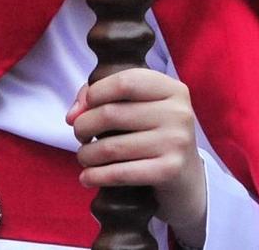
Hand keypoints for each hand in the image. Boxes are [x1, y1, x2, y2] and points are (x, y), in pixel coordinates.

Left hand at [67, 69, 206, 244]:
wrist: (185, 177)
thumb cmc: (152, 135)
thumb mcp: (140, 108)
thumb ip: (103, 97)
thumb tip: (73, 114)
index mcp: (172, 89)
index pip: (124, 81)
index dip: (94, 93)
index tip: (82, 109)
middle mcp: (178, 112)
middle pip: (111, 113)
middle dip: (83, 126)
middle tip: (80, 135)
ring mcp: (176, 142)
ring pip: (110, 146)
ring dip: (86, 154)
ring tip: (84, 157)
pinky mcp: (169, 171)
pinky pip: (120, 173)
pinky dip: (95, 176)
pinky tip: (87, 177)